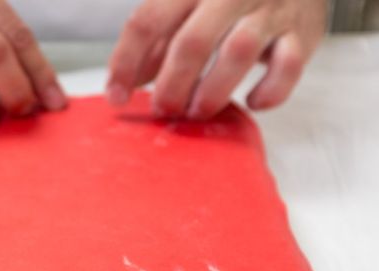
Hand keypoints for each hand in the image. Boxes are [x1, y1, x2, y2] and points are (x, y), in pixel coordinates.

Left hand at [106, 0, 326, 118]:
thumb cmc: (229, 0)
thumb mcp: (186, 10)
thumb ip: (156, 44)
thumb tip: (123, 85)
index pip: (147, 20)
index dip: (125, 63)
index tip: (116, 97)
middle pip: (191, 42)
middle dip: (171, 84)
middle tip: (163, 110)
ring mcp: (270, 9)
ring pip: (238, 52)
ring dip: (212, 91)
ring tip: (197, 112)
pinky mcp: (303, 31)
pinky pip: (288, 65)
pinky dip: (269, 91)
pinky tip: (252, 102)